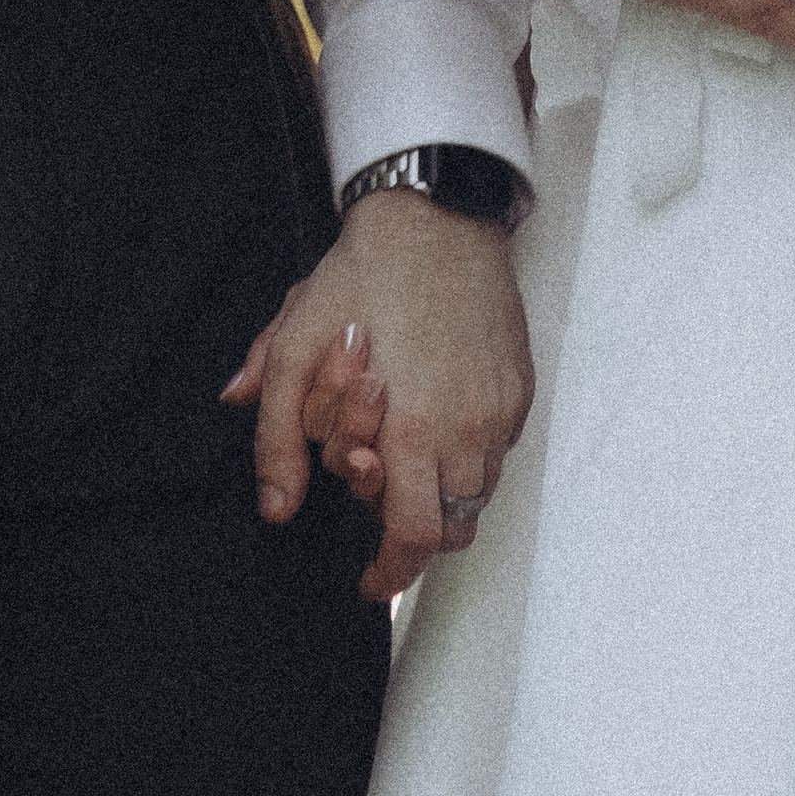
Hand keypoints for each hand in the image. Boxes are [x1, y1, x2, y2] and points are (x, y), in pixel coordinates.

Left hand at [222, 192, 533, 602]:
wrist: (434, 214)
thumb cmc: (365, 275)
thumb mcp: (296, 344)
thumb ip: (276, 431)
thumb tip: (275, 505)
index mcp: (413, 425)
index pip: (413, 537)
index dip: (390, 572)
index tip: (369, 581)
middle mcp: (469, 426)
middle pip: (451, 530)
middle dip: (413, 544)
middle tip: (381, 539)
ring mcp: (501, 408)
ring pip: (477, 496)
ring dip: (440, 500)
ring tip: (402, 470)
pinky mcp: (519, 387)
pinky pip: (497, 453)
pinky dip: (466, 461)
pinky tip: (432, 429)